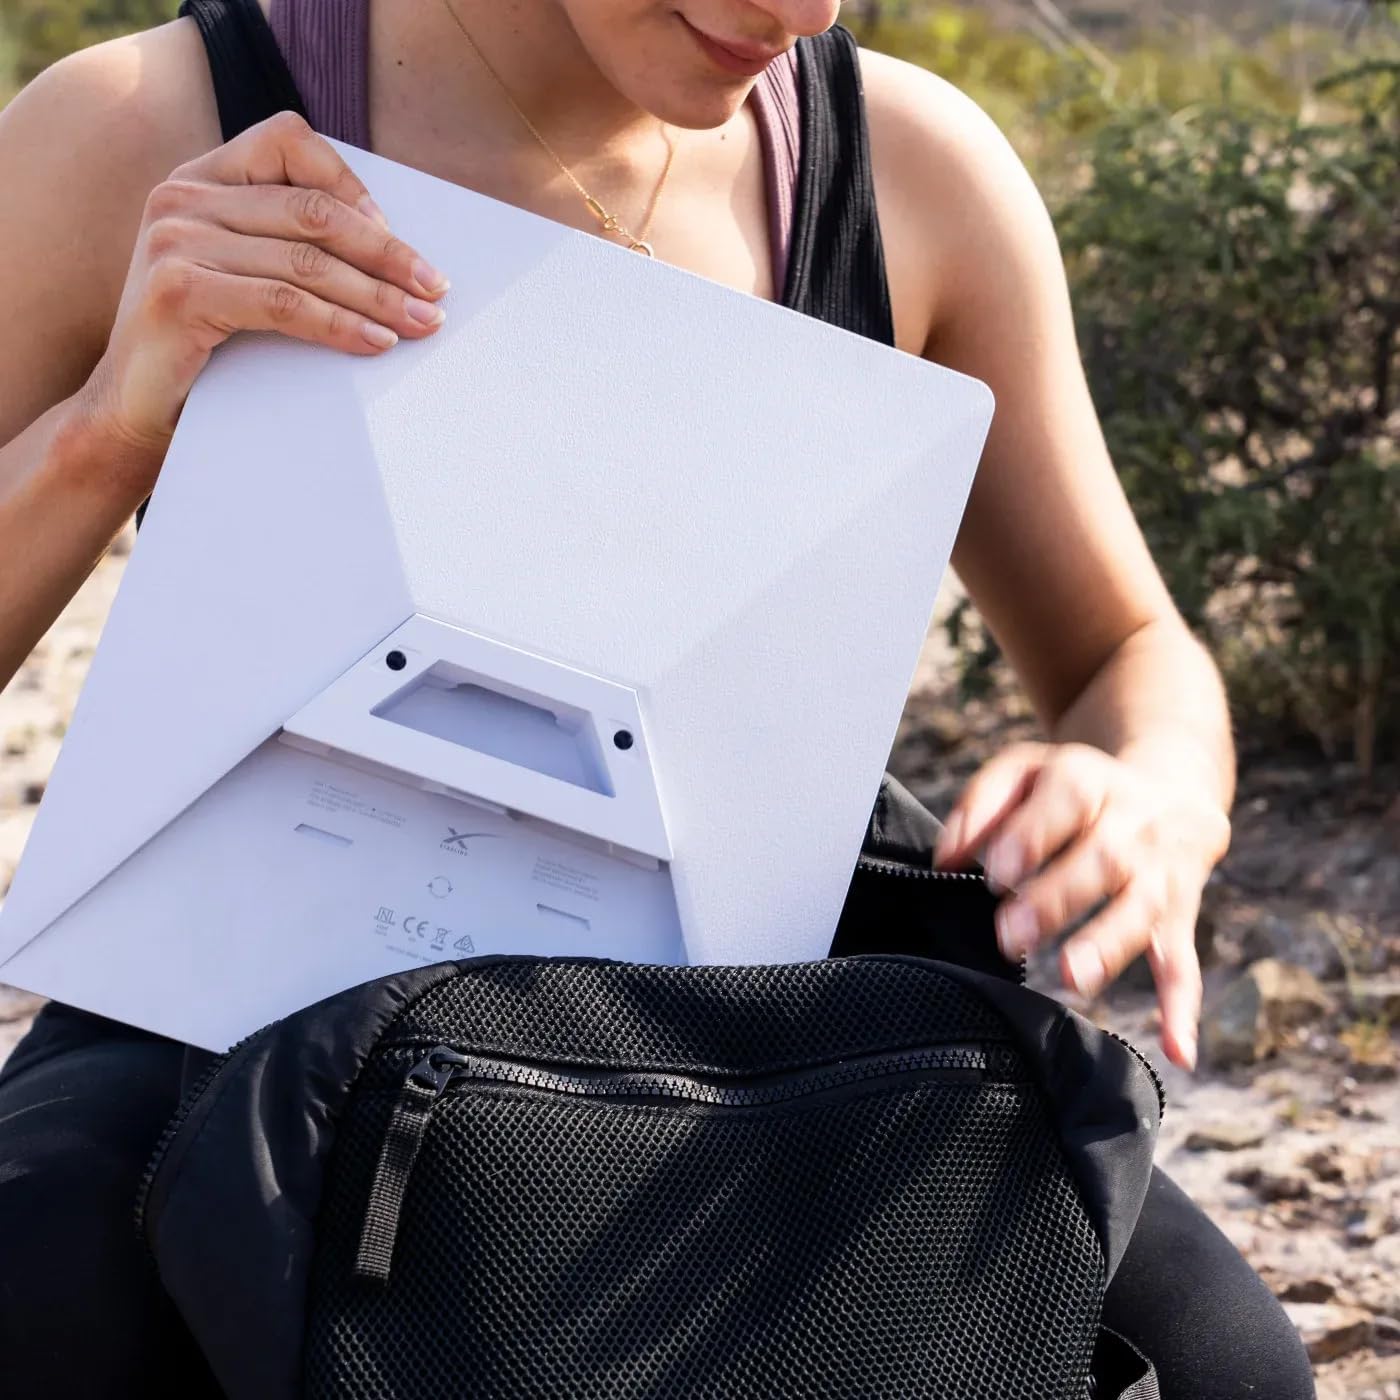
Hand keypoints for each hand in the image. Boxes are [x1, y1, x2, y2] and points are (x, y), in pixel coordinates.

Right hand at [81, 111, 449, 479]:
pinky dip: (340, 325)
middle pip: (313, 211)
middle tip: (435, 289)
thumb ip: (286, 244)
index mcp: (200, 179)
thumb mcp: (240, 275)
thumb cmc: (203, 346)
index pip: (288, 142)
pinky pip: (284, 303)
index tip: (397, 239)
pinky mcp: (180, 292)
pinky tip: (376, 343)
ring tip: (421, 324)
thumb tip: (393, 253)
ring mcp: (176, 242)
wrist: (133, 409)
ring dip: (377, 297)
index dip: (352, 185)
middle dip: (387, 254)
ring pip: (306, 261)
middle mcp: (182, 198)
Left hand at [934, 741, 1230, 1070]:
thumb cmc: (1073, 788)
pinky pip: (1185, 963)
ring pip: (1142, 909)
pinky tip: (1177, 1051)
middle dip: (1058, 898)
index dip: (1032, 835)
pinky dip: (1183, 1008)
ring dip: (1110, 946)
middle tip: (1010, 935)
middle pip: (1104, 858)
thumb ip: (981, 805)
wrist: (1172, 787)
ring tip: (1075, 978)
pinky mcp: (1178, 915)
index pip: (1067, 798)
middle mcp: (1133, 824)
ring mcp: (1159, 873)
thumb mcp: (1026, 772)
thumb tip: (946, 857)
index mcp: (1088, 780)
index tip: (998, 872)